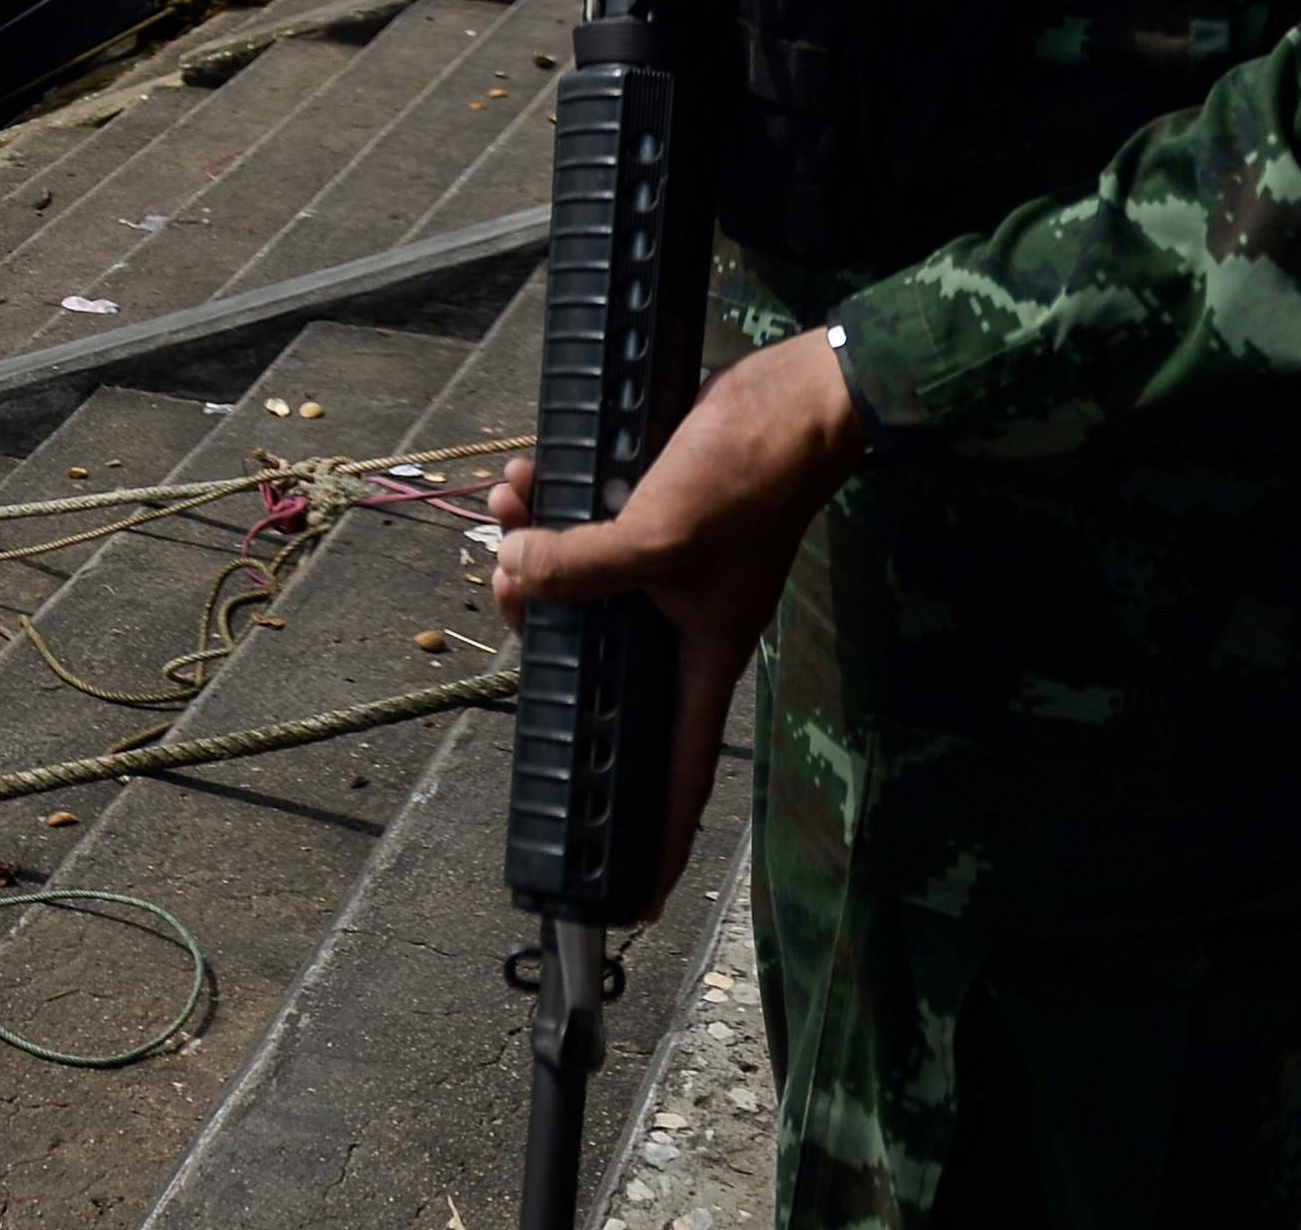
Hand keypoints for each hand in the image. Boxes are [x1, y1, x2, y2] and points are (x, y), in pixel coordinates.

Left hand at [484, 330, 866, 888]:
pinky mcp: (654, 514)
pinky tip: (529, 474)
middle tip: (507, 593)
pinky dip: (549, 504)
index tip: (632, 902)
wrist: (793, 397)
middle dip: (541, 632)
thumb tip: (512, 573)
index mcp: (701, 660)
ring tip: (510, 507)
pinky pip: (584, 526)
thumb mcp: (658, 535)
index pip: (676, 775)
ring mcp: (666, 570)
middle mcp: (681, 627)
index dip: (659, 842)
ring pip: (579, 588)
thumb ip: (581, 567)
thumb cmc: (748, 480)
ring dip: (532, 550)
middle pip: (598, 668)